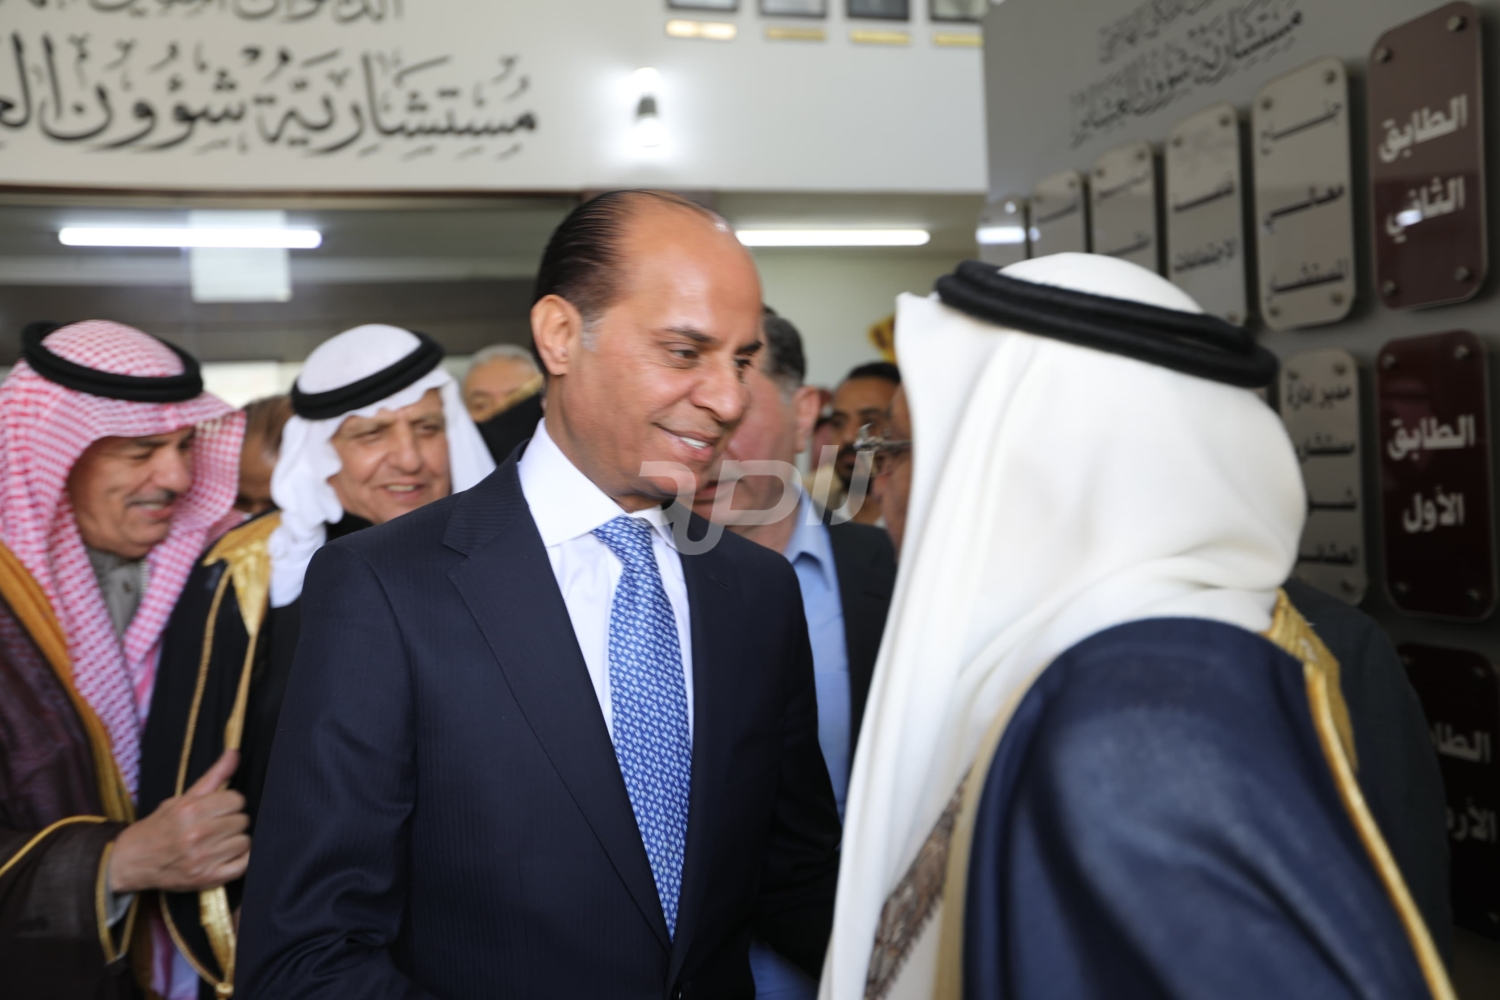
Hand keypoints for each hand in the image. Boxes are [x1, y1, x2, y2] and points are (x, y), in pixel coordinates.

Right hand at [110, 750, 250, 893]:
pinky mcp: (206, 879)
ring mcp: (202, 859)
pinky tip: (226, 854)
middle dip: (232, 821)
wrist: (130, 861)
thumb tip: (235, 752)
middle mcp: (197, 834)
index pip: (237, 799)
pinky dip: (240, 860)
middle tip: (217, 825)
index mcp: (190, 810)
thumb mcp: (181, 799)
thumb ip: (213, 776)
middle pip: (242, 820)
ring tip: (218, 841)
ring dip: (236, 840)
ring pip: (245, 841)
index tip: (220, 808)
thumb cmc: (158, 827)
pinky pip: (243, 865)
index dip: (231, 802)